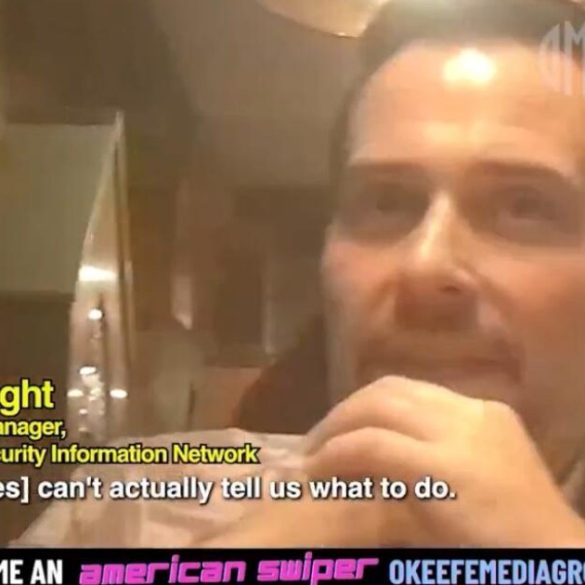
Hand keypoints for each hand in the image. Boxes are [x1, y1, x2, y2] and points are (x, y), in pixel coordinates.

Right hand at [304, 376, 584, 546]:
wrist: (554, 550)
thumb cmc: (484, 554)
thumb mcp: (424, 533)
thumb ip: (379, 493)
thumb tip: (332, 472)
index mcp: (447, 471)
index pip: (369, 445)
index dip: (328, 455)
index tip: (303, 471)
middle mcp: (462, 427)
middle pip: (380, 401)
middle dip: (337, 419)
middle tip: (313, 444)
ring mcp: (479, 410)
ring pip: (400, 385)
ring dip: (361, 404)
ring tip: (340, 426)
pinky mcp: (490, 407)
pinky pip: (428, 392)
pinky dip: (395, 403)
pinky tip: (383, 422)